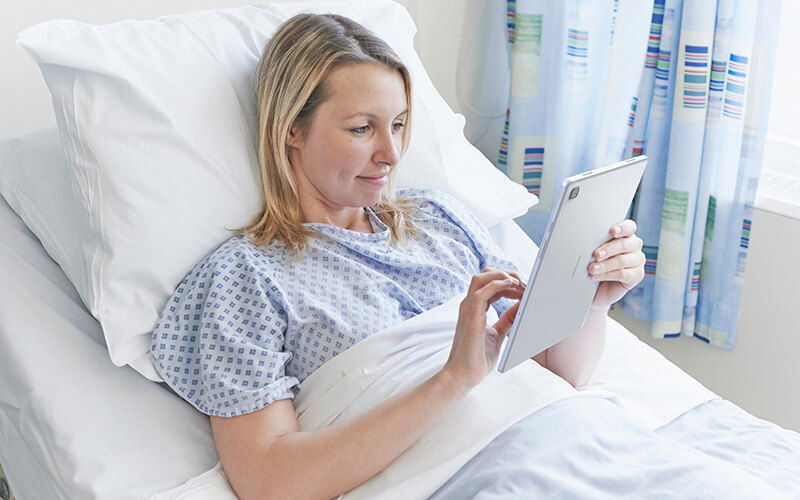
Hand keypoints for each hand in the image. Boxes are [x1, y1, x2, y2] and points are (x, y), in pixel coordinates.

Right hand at [441, 268, 525, 393]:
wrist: (463, 375)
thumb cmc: (477, 358)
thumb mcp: (498, 334)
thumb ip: (508, 320)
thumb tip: (521, 306)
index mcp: (474, 308)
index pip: (489, 284)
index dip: (507, 281)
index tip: (523, 287)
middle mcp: (469, 305)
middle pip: (485, 275)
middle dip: (506, 273)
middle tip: (524, 282)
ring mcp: (468, 309)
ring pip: (482, 278)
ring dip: (503, 276)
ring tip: (519, 282)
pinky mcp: (471, 316)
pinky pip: (482, 292)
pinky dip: (498, 284)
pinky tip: (511, 286)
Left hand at [587, 219, 644, 308]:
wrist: (598, 286)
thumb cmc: (596, 262)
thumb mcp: (595, 250)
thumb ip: (596, 243)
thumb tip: (586, 241)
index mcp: (626, 235)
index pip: (629, 227)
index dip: (622, 228)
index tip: (613, 231)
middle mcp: (634, 246)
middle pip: (624, 244)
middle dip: (608, 249)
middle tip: (595, 255)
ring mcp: (638, 260)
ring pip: (622, 260)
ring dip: (604, 265)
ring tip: (591, 268)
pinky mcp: (637, 275)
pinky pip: (623, 274)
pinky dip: (607, 275)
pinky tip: (595, 276)